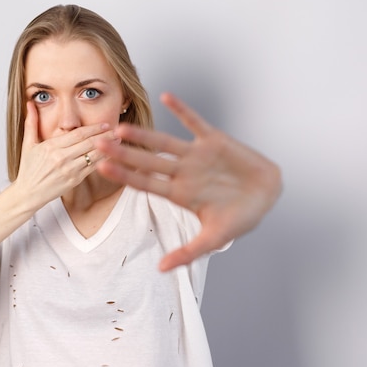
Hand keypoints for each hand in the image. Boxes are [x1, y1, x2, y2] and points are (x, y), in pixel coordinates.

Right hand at [14, 101, 115, 206]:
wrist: (28, 193)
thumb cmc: (28, 169)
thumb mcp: (28, 144)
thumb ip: (31, 123)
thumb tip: (30, 103)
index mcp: (51, 146)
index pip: (77, 134)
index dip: (93, 129)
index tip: (104, 124)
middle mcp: (61, 157)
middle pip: (88, 143)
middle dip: (105, 136)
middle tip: (117, 131)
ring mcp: (69, 170)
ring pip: (93, 156)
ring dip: (108, 148)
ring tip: (119, 141)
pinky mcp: (74, 180)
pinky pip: (92, 168)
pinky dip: (103, 161)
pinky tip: (111, 156)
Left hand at [96, 93, 281, 270]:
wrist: (268, 195)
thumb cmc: (240, 217)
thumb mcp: (215, 238)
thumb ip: (189, 252)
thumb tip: (162, 269)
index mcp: (178, 194)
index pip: (145, 183)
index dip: (124, 176)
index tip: (102, 168)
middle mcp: (181, 172)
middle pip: (147, 162)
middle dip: (124, 154)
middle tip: (99, 145)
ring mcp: (195, 155)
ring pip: (164, 143)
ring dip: (145, 135)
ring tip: (122, 127)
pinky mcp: (213, 140)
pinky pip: (195, 122)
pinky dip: (182, 110)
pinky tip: (166, 96)